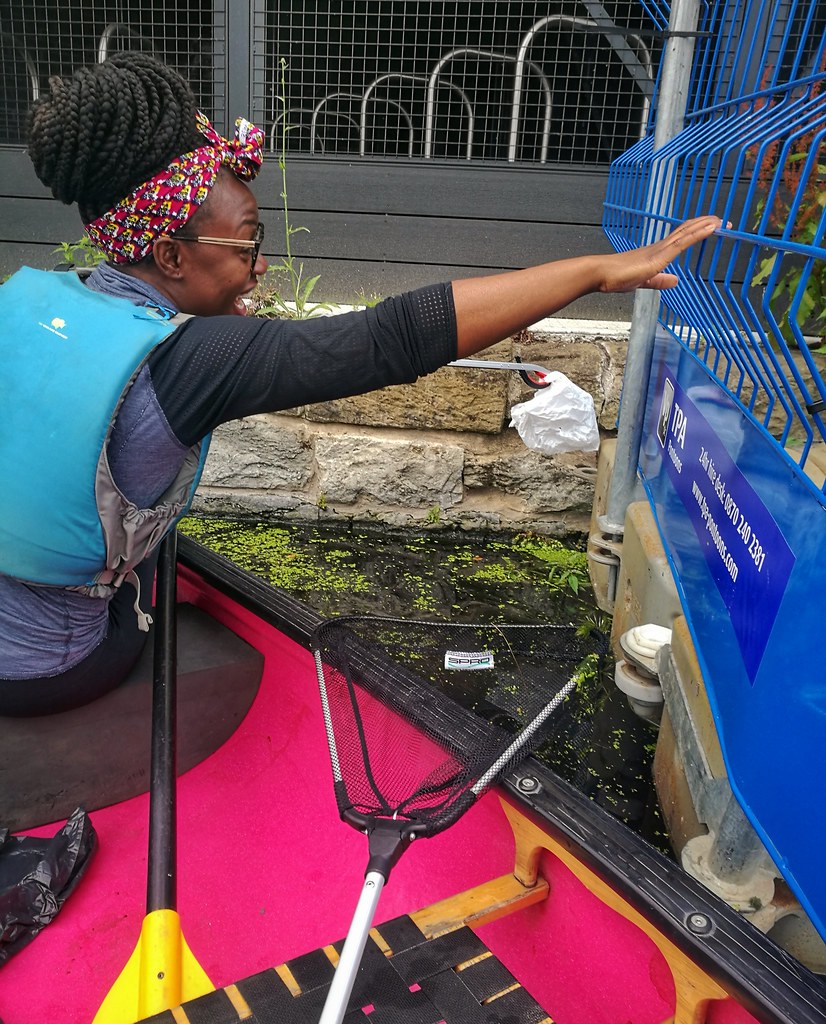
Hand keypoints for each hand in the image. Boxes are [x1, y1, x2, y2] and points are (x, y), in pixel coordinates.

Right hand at [599, 215, 722, 293]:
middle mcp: (659, 247)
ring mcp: (659, 249)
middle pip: (686, 231)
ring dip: (705, 226)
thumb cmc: (615, 277)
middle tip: (722, 220)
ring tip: (721, 221)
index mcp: (655, 253)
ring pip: (687, 233)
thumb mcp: (643, 282)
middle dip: (705, 225)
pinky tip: (711, 229)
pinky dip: (698, 234)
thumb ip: (659, 281)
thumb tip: (675, 281)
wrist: (600, 274)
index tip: (710, 227)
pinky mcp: (658, 256)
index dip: (695, 231)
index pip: (680, 238)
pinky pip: (683, 242)